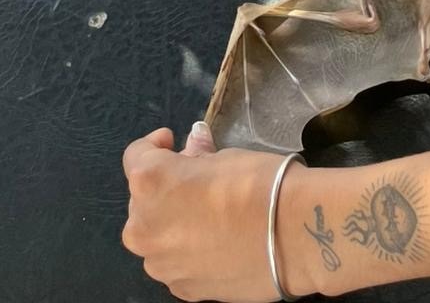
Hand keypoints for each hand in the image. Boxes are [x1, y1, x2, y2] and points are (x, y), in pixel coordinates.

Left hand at [122, 121, 286, 301]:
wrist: (293, 235)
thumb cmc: (256, 182)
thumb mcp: (224, 156)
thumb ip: (197, 157)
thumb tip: (193, 148)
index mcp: (150, 183)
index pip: (136, 156)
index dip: (155, 145)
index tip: (173, 141)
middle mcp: (144, 227)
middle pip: (141, 200)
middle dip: (164, 187)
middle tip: (196, 179)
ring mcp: (161, 264)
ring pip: (154, 236)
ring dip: (171, 221)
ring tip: (206, 214)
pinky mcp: (183, 290)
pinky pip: (174, 263)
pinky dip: (186, 250)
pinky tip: (216, 241)